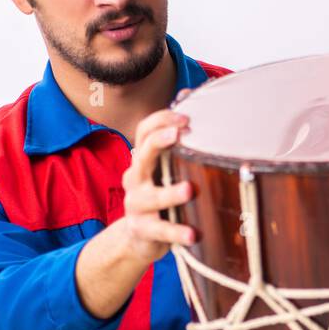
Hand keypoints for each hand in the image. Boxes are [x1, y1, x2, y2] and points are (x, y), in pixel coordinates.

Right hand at [118, 99, 197, 263]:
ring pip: (152, 196)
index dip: (161, 120)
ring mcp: (137, 204)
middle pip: (142, 155)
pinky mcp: (142, 229)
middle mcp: (136, 178)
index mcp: (142, 159)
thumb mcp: (164, 167)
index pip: (144, 131)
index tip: (185, 116)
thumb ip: (174, 136)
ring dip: (170, 192)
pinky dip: (176, 232)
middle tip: (180, 134)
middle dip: (159, 143)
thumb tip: (188, 92)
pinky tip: (192, 234)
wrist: (137, 237)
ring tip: (190, 189)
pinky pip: (160, 230)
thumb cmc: (158, 193)